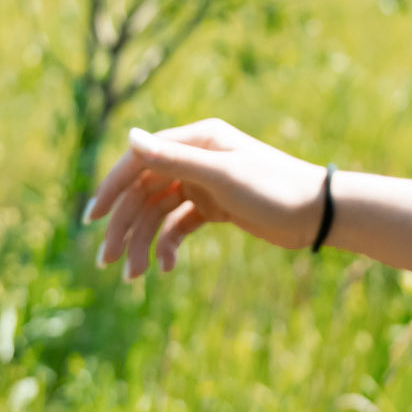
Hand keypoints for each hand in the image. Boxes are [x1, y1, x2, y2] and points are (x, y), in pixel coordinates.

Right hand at [81, 119, 329, 278]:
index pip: (141, 160)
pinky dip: (169, 245)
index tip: (92, 219)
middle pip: (145, 191)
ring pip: (159, 213)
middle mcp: (197, 158)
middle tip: (107, 262)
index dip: (113, 188)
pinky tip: (166, 267)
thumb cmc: (275, 188)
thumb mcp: (222, 176)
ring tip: (134, 276)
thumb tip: (128, 135)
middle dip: (124, 226)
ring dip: (143, 242)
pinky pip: (180, 225)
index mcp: (197, 140)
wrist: (319, 213)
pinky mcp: (215, 207)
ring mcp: (205, 184)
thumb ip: (174, 159)